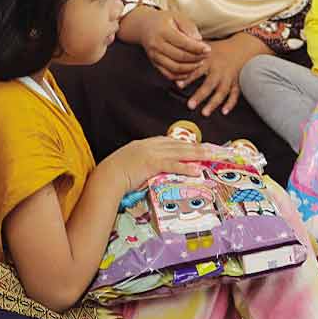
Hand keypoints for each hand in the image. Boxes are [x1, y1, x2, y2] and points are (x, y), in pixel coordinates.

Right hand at [105, 136, 233, 192]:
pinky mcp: (152, 164)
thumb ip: (141, 161)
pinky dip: (186, 167)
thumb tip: (148, 167)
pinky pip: (174, 165)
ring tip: (211, 156)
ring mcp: (151, 153)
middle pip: (178, 144)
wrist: (107, 176)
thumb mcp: (129, 162)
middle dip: (195, 147)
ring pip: (180, 152)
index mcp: (144, 144)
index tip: (195, 146)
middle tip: (210, 149)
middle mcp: (150, 145)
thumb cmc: (114, 173)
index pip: (169, 141)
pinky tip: (197, 170)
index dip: (184, 144)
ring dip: (197, 154)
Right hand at [135, 8, 211, 80]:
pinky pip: (169, 74)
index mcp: (163, 32)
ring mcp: (154, 56)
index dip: (197, 48)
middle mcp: (156, 45)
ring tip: (200, 62)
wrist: (144, 27)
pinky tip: (190, 70)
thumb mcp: (177, 16)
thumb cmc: (164, 21)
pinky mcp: (155, 64)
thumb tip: (199, 40)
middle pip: (180, 57)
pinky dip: (181, 76)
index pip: (183, 43)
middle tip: (206, 56)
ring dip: (190, 68)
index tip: (208, 49)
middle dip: (196, 58)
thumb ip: (189, 27)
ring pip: (175, 68)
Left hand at [184, 34, 267, 117]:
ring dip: (213, 103)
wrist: (241, 48)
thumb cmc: (219, 49)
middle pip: (209, 84)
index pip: (197, 70)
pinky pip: (235, 94)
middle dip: (200, 95)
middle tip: (190, 105)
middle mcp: (219, 70)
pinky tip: (224, 111)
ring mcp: (229, 77)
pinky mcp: (236, 83)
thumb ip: (191, 52)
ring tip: (205, 112)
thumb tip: (173, 57)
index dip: (188, 77)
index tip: (178, 84)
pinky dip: (230, 103)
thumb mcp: (205, 47)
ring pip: (222, 92)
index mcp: (210, 60)